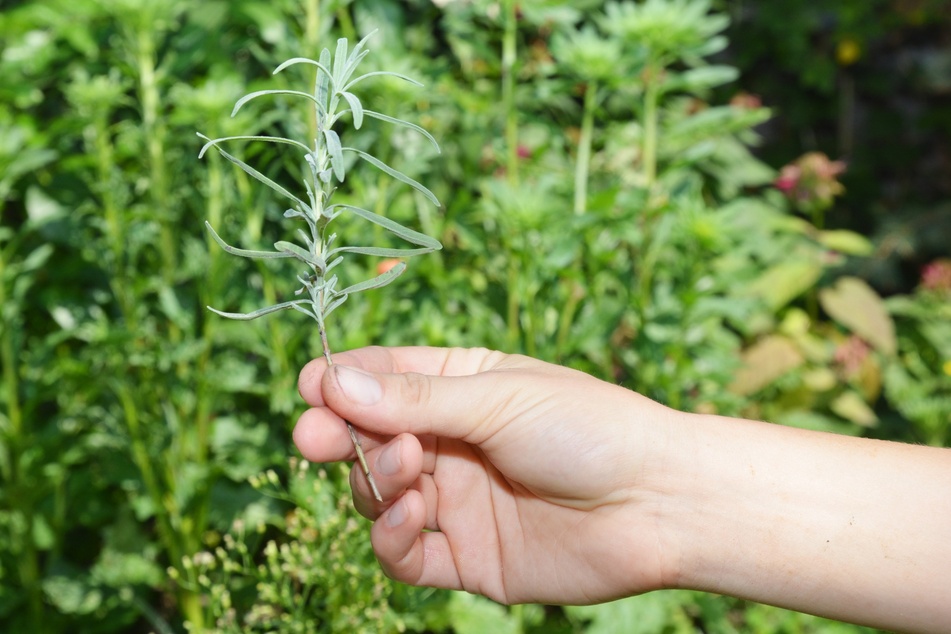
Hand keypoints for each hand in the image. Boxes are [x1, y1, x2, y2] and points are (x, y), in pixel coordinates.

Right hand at [293, 346, 679, 604]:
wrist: (659, 503)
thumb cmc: (590, 428)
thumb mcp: (498, 399)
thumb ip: (414, 400)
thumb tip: (331, 382)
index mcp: (464, 387)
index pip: (384, 380)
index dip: (342, 384)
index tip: (311, 387)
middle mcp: (454, 443)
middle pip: (371, 440)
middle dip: (340, 438)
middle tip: (315, 438)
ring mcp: (459, 502)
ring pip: (381, 496)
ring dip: (379, 483)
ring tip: (410, 470)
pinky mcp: (469, 558)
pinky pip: (407, 555)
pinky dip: (394, 539)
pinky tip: (412, 518)